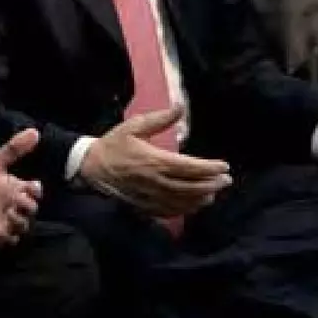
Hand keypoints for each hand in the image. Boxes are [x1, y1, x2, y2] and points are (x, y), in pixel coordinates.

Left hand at [0, 127, 43, 246]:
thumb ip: (13, 149)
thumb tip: (36, 131)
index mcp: (16, 188)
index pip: (36, 191)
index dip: (35, 190)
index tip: (26, 186)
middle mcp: (15, 206)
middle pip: (32, 208)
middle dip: (26, 204)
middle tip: (13, 200)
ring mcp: (9, 222)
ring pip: (25, 225)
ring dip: (18, 220)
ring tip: (7, 214)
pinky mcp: (0, 236)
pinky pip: (12, 239)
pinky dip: (9, 234)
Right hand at [78, 105, 231, 219]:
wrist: (90, 166)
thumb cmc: (114, 144)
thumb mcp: (134, 125)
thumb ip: (160, 119)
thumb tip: (180, 107)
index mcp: (154, 160)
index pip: (189, 167)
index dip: (209, 168)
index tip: (224, 166)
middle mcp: (154, 180)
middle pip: (189, 187)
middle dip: (211, 184)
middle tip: (226, 180)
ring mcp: (148, 195)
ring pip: (181, 201)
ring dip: (200, 198)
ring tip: (214, 193)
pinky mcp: (143, 205)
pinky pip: (167, 211)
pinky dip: (184, 210)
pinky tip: (194, 206)